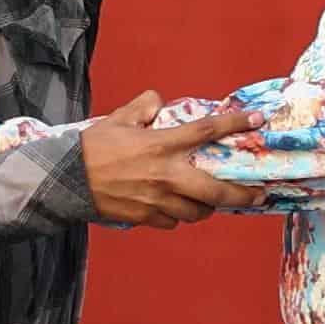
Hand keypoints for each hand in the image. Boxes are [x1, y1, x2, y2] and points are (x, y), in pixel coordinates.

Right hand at [84, 90, 267, 227]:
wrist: (66, 180)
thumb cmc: (93, 147)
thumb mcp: (119, 118)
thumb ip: (144, 106)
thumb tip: (159, 102)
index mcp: (162, 144)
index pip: (207, 130)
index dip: (236, 123)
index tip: (257, 120)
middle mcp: (166, 175)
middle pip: (217, 191)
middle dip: (243, 195)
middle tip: (258, 195)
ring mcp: (158, 201)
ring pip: (198, 212)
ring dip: (208, 207)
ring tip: (210, 200)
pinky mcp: (146, 218)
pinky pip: (174, 222)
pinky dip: (179, 216)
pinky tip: (176, 208)